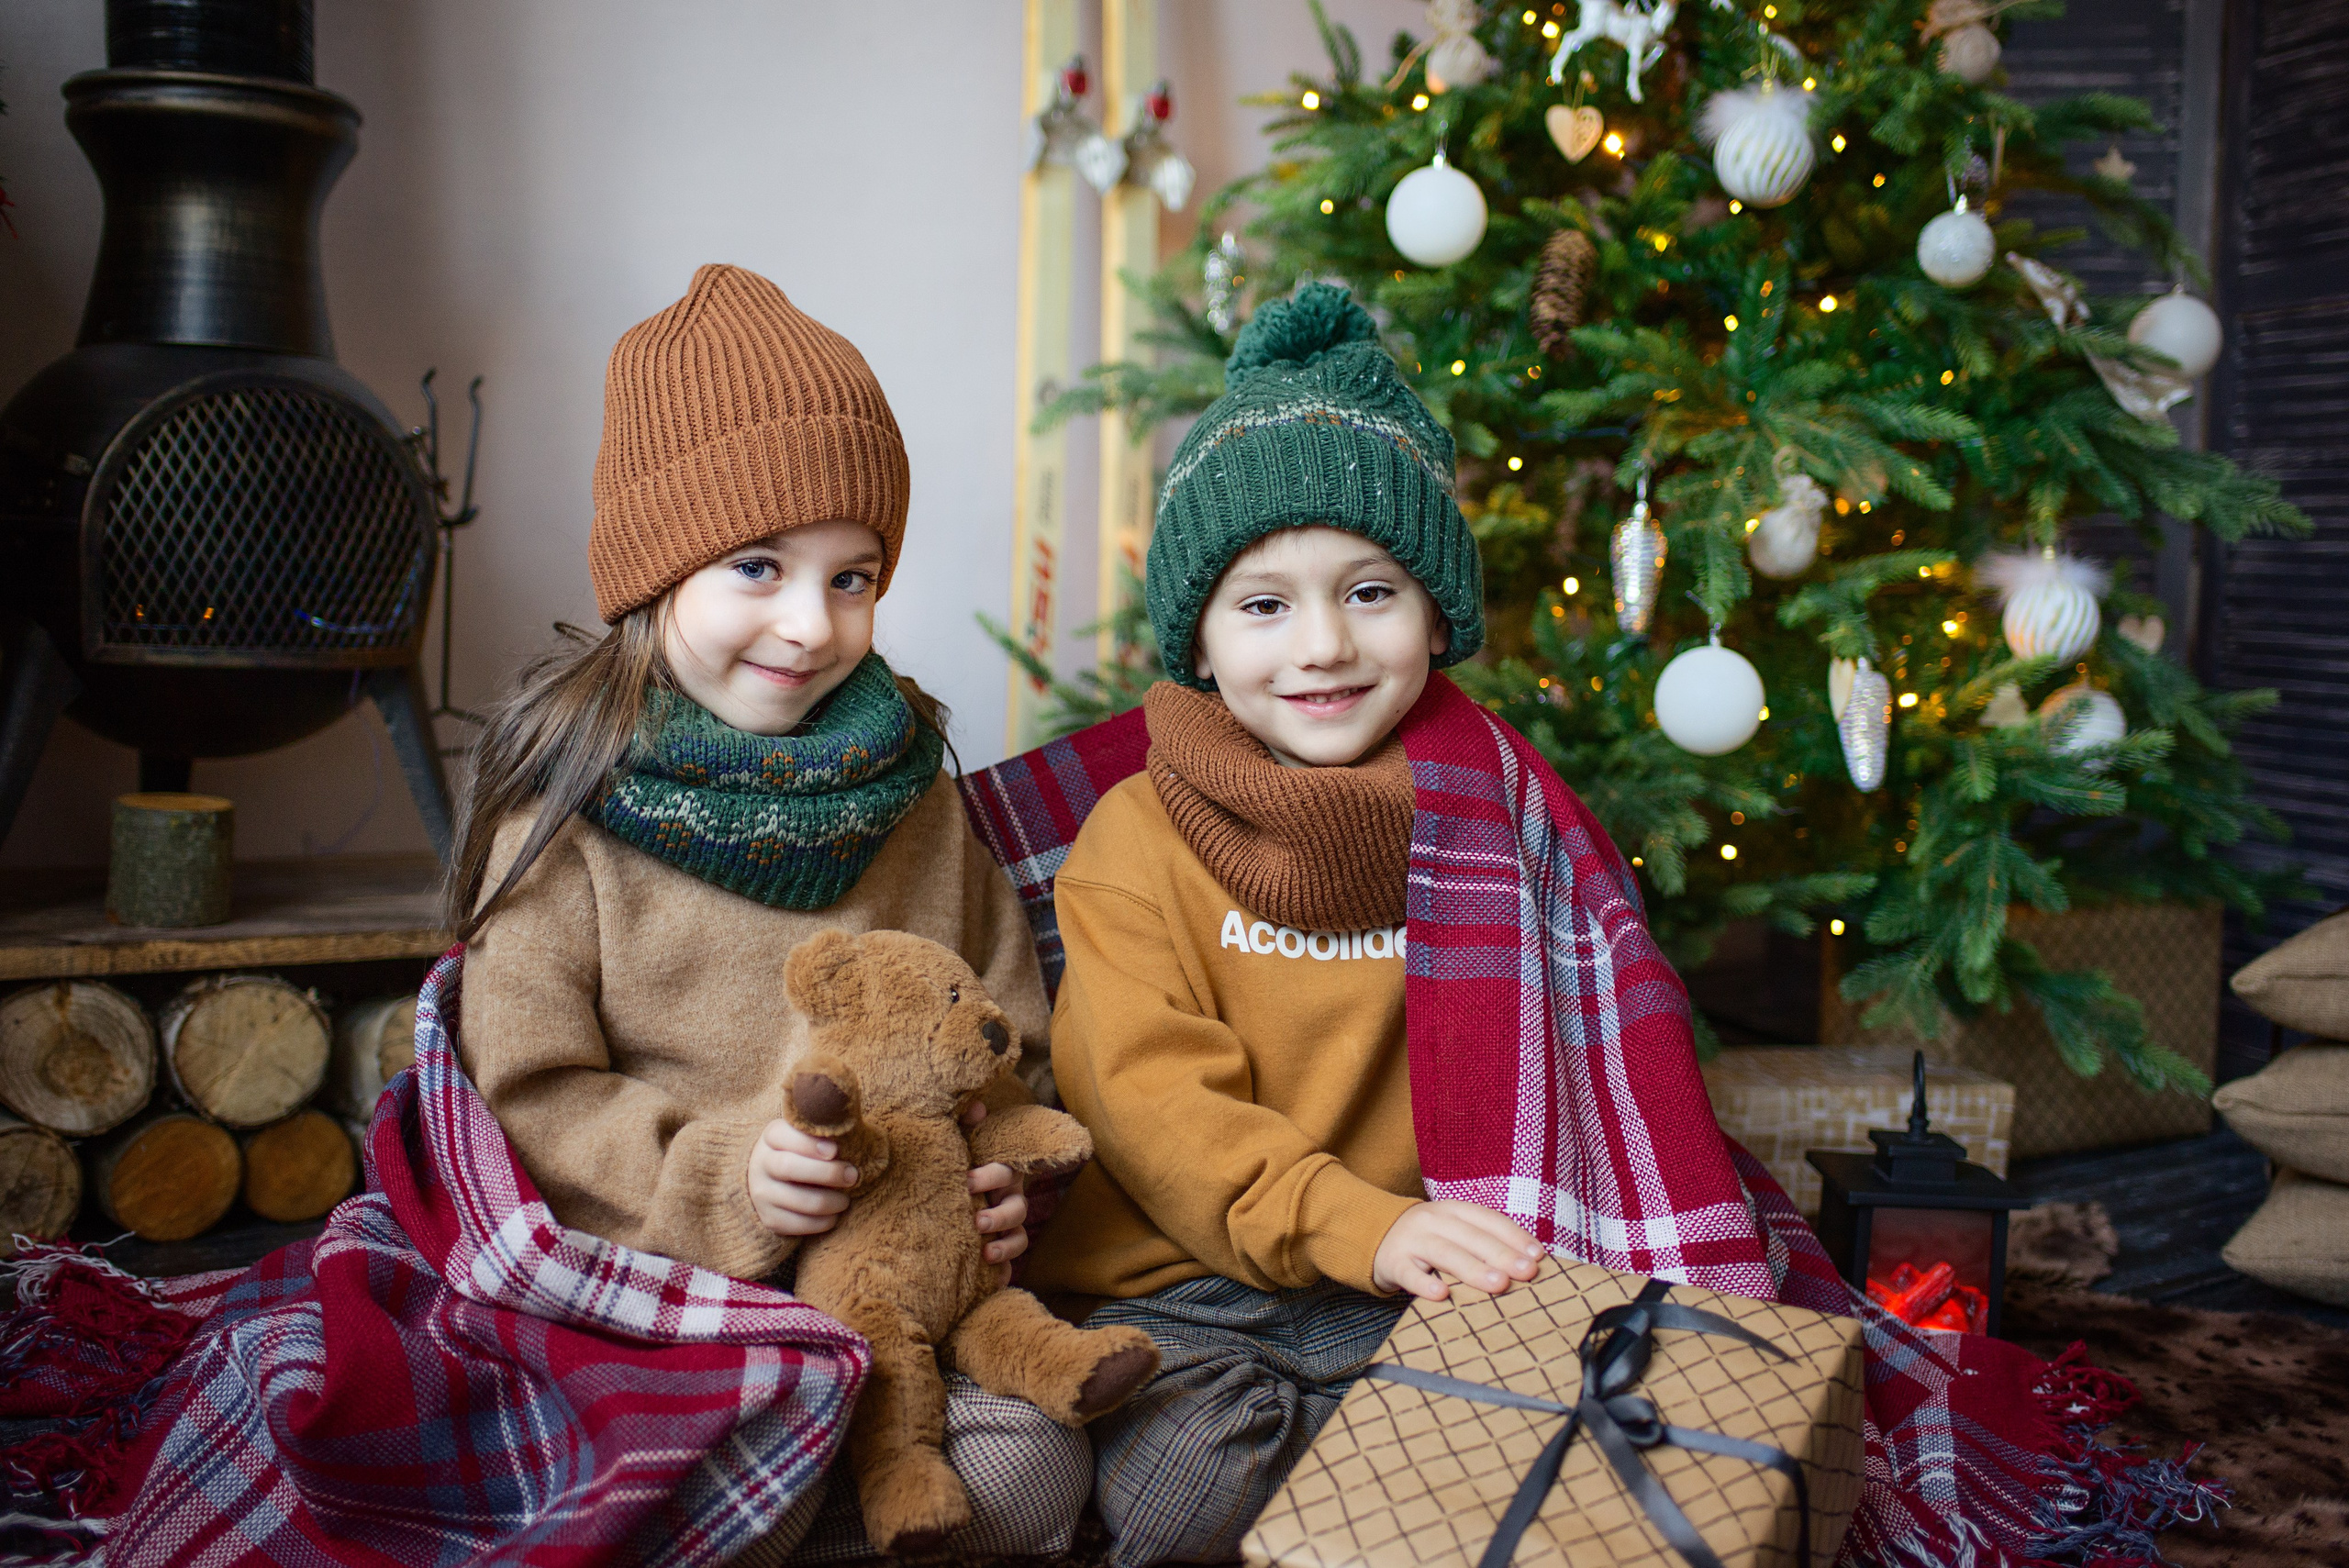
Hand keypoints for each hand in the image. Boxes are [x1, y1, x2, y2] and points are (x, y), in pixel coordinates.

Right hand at [747, 1118, 857, 1237]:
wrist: (776, 1181)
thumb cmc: (806, 1153)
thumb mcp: (810, 1135)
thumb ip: (826, 1132)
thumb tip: (854, 1136)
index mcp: (772, 1137)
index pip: (782, 1134)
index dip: (808, 1143)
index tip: (834, 1150)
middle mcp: (761, 1163)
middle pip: (788, 1167)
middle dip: (827, 1173)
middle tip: (852, 1176)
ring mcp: (762, 1193)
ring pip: (798, 1200)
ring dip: (830, 1202)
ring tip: (845, 1200)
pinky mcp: (769, 1219)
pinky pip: (798, 1224)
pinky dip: (822, 1222)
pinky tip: (833, 1215)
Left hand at [961, 1099, 1029, 1286]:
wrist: (951, 1186)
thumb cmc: (957, 1161)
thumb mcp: (960, 1141)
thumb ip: (966, 1122)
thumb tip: (976, 1106)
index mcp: (1002, 1173)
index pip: (1004, 1173)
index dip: (989, 1177)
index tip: (966, 1180)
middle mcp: (1009, 1200)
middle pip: (1017, 1209)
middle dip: (999, 1215)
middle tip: (977, 1221)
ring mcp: (1006, 1227)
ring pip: (1018, 1238)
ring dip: (1005, 1246)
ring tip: (985, 1253)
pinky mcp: (998, 1249)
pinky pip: (1009, 1265)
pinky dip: (1004, 1273)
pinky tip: (993, 1282)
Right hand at [1371, 1201, 1543, 1301]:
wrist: (1374, 1235)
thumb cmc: (1428, 1239)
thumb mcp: (1453, 1230)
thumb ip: (1483, 1241)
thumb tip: (1529, 1263)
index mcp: (1454, 1210)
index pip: (1489, 1220)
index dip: (1515, 1236)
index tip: (1538, 1256)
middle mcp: (1434, 1220)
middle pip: (1472, 1237)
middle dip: (1502, 1255)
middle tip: (1527, 1273)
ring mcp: (1412, 1240)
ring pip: (1446, 1253)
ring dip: (1474, 1269)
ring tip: (1499, 1285)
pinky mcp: (1393, 1262)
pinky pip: (1410, 1274)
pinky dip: (1425, 1284)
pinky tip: (1442, 1295)